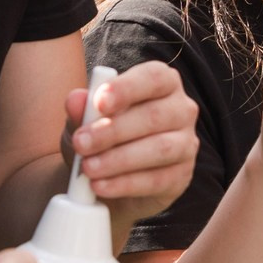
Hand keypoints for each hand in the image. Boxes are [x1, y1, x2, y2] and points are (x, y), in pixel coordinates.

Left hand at [68, 60, 200, 222]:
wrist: (111, 179)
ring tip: (87, 168)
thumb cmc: (103, 136)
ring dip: (118, 159)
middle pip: (154, 115)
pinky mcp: (181, 177)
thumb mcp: (86, 120)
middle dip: (113, 130)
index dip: (127, 88)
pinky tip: (100, 185)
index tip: (99, 102)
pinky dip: (124, 184)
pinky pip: (157, 180)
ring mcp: (186, 144)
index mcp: (163, 83)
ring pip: (159, 149)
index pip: (153, 77)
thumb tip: (75, 100)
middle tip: (80, 143)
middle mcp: (182, 109)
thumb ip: (82, 109)